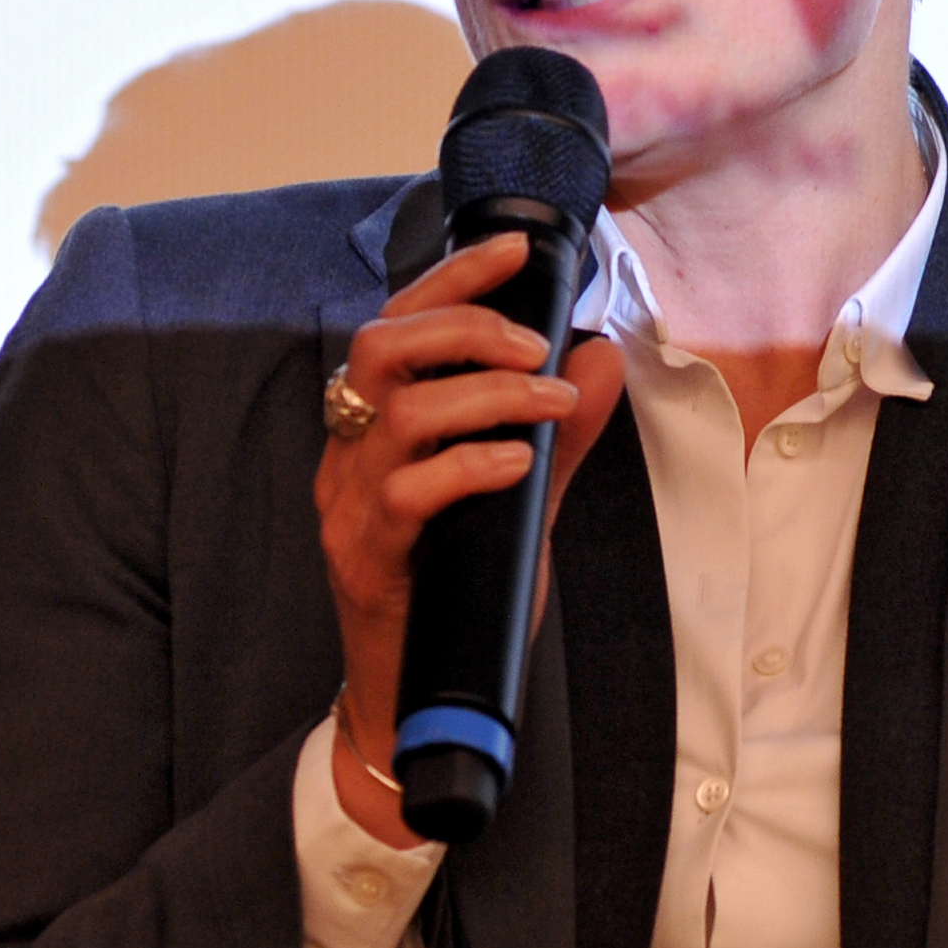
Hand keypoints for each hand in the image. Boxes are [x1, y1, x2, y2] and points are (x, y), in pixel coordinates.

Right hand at [313, 230, 626, 845]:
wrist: (414, 699)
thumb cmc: (458, 593)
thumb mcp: (522, 503)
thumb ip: (558, 436)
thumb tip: (599, 359)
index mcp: (378, 428)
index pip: (400, 324)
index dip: (451, 278)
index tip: (513, 249)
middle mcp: (351, 455)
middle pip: (381, 347)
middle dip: (462, 325)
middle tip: (533, 344)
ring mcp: (349, 505)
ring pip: (397, 413)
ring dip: (485, 395)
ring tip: (546, 404)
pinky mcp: (363, 557)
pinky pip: (408, 493)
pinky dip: (469, 465)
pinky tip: (516, 466)